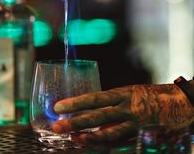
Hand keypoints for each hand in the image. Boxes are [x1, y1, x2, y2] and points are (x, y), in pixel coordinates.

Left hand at [52, 84, 193, 143]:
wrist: (181, 101)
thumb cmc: (155, 96)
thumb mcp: (132, 94)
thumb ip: (115, 104)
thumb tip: (97, 115)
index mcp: (122, 92)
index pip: (94, 98)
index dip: (76, 103)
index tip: (59, 107)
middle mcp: (126, 105)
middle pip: (96, 113)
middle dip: (75, 119)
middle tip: (56, 124)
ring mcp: (134, 120)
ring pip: (107, 130)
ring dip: (87, 135)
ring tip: (71, 139)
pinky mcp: (142, 132)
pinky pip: (122, 141)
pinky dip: (107, 143)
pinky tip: (93, 144)